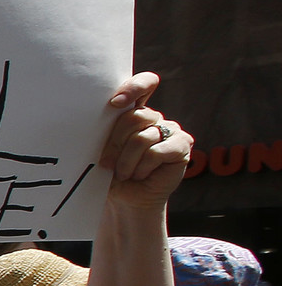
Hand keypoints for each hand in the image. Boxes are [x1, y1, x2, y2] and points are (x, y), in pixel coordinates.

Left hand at [98, 73, 190, 210]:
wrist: (124, 200)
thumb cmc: (110, 174)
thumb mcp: (102, 149)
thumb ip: (106, 130)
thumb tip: (104, 116)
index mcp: (134, 112)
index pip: (144, 84)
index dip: (133, 88)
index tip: (115, 103)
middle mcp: (154, 118)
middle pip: (135, 117)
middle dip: (116, 144)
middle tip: (108, 164)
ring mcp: (170, 130)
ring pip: (142, 138)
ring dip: (126, 162)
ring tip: (124, 174)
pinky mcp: (181, 145)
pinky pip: (156, 152)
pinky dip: (142, 167)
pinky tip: (141, 175)